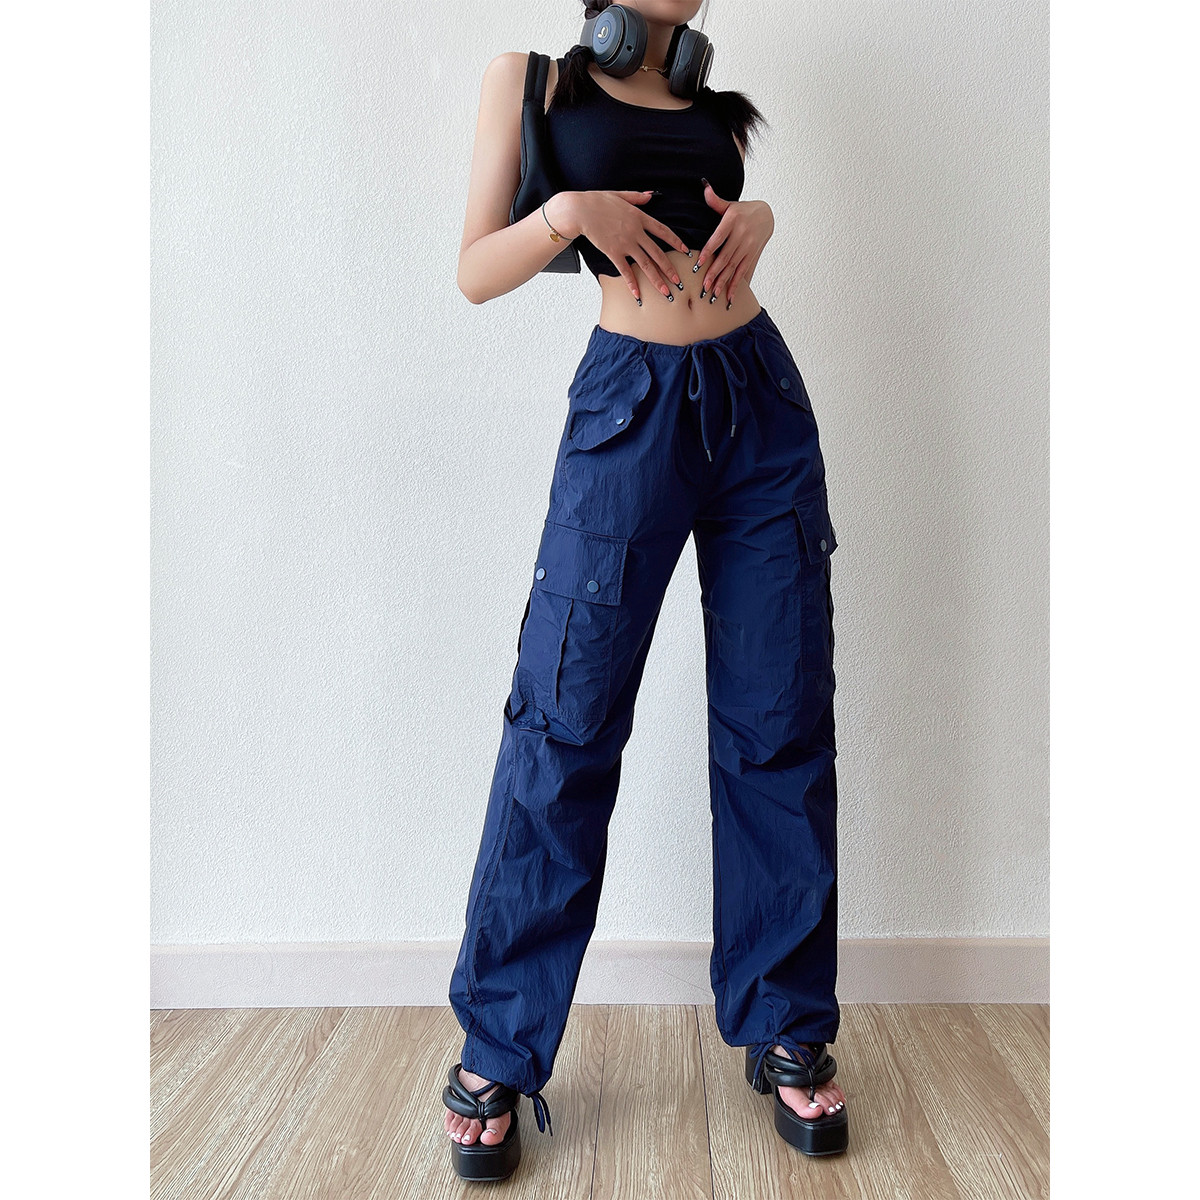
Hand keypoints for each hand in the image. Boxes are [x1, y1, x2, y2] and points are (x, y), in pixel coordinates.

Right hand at [573, 190, 691, 303]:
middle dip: (669, 269)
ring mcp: (625, 244)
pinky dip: (632, 283)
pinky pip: (625, 271)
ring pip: (646, 264)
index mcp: (640, 217)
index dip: (675, 241)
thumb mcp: (621, 195)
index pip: (663, 231)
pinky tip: (638, 295)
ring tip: (666, 292)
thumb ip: (637, 196)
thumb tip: (650, 195)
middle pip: (657, 253)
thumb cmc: (597, 201)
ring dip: (657, 280)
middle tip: (679, 282)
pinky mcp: (613, 252)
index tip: (685, 250)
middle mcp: (636, 232)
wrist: (581, 211)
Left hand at [692, 182, 773, 306]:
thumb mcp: (730, 204)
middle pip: (725, 257)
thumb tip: (704, 186)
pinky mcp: (752, 255)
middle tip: (703, 287)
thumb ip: (715, 200)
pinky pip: (743, 272)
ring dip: (723, 282)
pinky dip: (736, 285)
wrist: (766, 215)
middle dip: (714, 273)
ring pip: (733, 266)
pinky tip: (729, 297)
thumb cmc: (742, 210)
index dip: (709, 252)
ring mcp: (748, 246)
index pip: (718, 238)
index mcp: (733, 221)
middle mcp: (742, 234)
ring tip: (713, 294)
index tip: (699, 265)